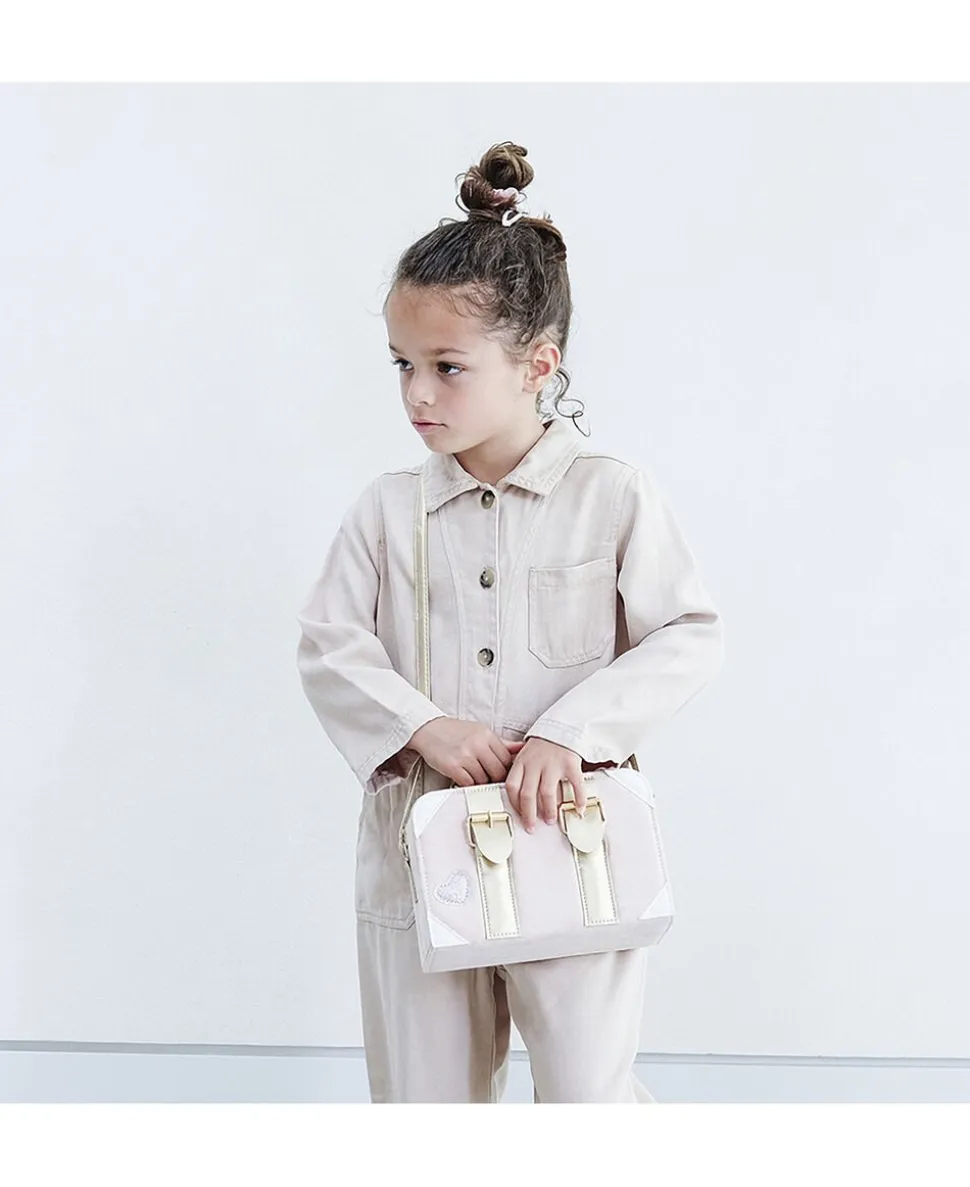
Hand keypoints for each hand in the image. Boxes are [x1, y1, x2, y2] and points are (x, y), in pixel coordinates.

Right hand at [408, 717, 525, 786]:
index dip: (506, 770)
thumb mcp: (480, 732)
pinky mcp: (453, 766)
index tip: (502, 774)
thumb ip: (502, 743)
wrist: (428, 729)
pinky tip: (465, 779)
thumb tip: (523, 748)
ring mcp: (465, 755)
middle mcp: (477, 744)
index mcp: (486, 735)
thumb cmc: (454, 732)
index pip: (507, 759)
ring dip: (481, 782)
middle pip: (498, 771)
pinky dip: (468, 784)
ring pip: (484, 779)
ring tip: (475, 777)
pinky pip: (468, 783)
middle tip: (490, 780)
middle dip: (495, 779)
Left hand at [504, 737, 585, 833]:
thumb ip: (519, 772)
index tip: (519, 816)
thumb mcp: (524, 755)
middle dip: (528, 814)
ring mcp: (553, 764)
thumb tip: (515, 798)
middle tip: (531, 827)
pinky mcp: (570, 763)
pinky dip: (578, 799)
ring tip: (550, 820)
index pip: (512, 786)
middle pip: (528, 794)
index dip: (514, 804)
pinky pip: (575, 785)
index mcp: (521, 762)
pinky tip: (579, 808)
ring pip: (547, 793)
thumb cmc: (542, 747)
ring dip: (549, 810)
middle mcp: (535, 764)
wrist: (563, 728)